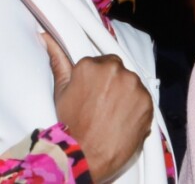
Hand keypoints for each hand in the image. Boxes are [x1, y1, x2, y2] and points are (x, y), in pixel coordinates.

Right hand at [44, 34, 153, 181]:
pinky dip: (138, 109)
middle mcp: (116, 70)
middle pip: (120, 72)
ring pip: (133, 84)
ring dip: (127, 95)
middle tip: (103, 105)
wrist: (83, 157)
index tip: (96, 92)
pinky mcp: (147, 102)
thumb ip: (59, 61)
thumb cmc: (69, 127)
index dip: (101, 79)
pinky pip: (145, 100)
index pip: (104, 63)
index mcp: (94, 65)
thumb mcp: (61, 92)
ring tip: (113, 115)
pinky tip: (124, 120)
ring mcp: (134, 85)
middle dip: (114, 85)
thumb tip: (46, 38)